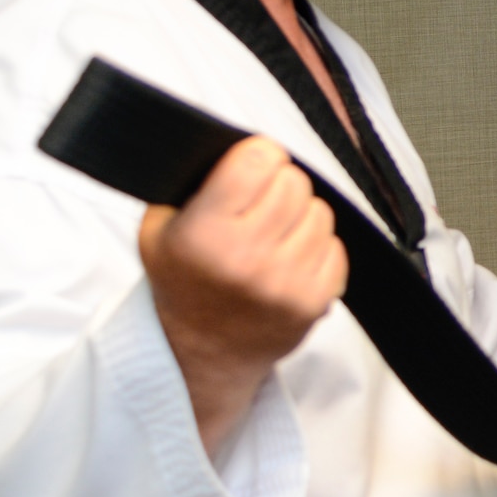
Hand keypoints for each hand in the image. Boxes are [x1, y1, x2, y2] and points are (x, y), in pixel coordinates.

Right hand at [139, 136, 347, 454]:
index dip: (258, 154)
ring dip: (301, 213)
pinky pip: (336, 246)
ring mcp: (286, 284)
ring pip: (320, 211)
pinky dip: (318, 245)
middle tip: (260, 201)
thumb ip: (192, 183)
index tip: (252, 162)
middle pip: (294, 182)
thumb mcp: (160, 227)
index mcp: (204, 234)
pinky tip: (290, 257)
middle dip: (279, 182)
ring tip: (275, 231)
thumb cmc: (182, 282)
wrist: (200, 353)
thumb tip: (238, 143)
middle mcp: (247, 260)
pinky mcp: (315, 302)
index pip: (257, 161)